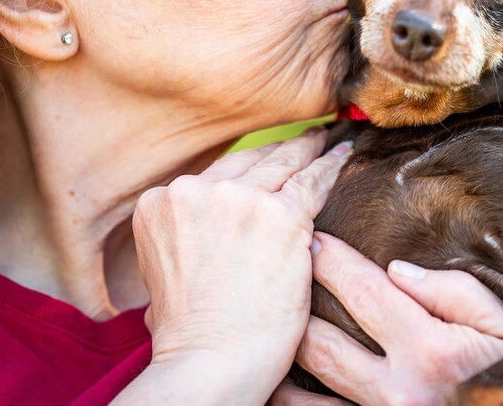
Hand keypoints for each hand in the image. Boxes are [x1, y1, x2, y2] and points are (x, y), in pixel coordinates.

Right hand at [128, 127, 352, 402]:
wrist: (211, 362)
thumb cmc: (191, 336)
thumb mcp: (162, 275)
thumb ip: (183, 239)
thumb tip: (206, 237)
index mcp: (160, 203)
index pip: (213, 177)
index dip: (244, 169)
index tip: (264, 161)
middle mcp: (195, 191)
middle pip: (248, 163)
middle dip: (277, 152)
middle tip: (303, 140)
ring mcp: (239, 199)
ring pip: (283, 163)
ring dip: (307, 151)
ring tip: (326, 141)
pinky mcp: (281, 214)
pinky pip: (312, 183)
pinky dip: (330, 167)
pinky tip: (342, 156)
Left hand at [292, 232, 502, 404]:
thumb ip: (455, 293)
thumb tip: (398, 273)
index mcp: (433, 353)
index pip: (367, 295)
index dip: (334, 262)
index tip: (312, 238)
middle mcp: (400, 392)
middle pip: (324, 343)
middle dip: (297, 302)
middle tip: (278, 270)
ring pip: (315, 384)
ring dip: (290, 348)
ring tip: (272, 316)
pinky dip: (294, 397)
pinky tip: (280, 374)